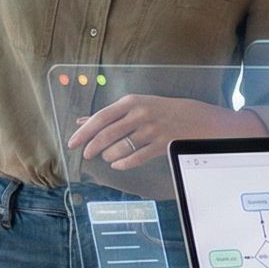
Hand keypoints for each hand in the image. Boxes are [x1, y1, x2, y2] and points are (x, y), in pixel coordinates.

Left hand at [66, 94, 240, 170]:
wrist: (196, 118)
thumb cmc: (161, 111)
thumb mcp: (135, 106)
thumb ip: (108, 115)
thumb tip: (82, 121)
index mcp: (132, 102)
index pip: (101, 117)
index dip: (85, 132)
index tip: (72, 142)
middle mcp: (140, 114)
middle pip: (107, 133)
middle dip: (92, 146)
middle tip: (86, 154)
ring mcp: (151, 130)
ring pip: (121, 147)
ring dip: (109, 155)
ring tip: (107, 157)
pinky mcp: (160, 144)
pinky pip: (136, 157)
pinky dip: (123, 163)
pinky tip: (118, 165)